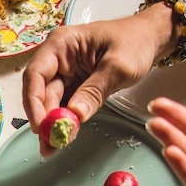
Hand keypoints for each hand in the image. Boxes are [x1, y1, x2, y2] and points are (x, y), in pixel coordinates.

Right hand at [22, 7, 173, 154]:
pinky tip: (62, 137)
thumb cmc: (136, 41)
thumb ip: (95, 90)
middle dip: (44, 118)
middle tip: (50, 142)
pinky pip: (63, 106)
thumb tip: (75, 114)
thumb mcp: (118, 66)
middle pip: (41, 92)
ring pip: (50, 103)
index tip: (41, 125)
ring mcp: (65, 73)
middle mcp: (58, 59)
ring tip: (53, 146)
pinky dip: (63, 122)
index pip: (36, 74)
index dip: (33, 101)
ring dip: (52, 124)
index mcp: (61, 44)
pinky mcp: (74, 86)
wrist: (151, 39)